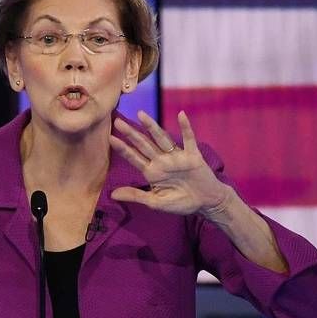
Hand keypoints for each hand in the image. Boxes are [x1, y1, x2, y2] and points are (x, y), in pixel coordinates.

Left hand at [110, 111, 233, 217]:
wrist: (206, 203)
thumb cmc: (181, 203)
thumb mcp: (155, 202)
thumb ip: (136, 196)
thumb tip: (112, 195)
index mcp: (152, 172)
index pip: (134, 158)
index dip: (123, 148)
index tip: (110, 138)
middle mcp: (162, 161)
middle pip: (144, 144)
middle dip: (131, 134)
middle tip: (118, 122)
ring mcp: (177, 157)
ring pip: (162, 139)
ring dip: (152, 127)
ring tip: (140, 114)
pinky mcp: (192, 155)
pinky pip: (189, 139)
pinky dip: (186, 127)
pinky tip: (181, 115)